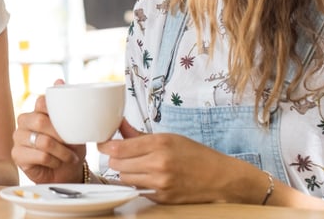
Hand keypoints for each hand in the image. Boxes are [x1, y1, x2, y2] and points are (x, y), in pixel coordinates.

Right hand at [11, 82, 84, 183]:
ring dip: (61, 151)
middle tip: (72, 144)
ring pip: (42, 141)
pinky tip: (56, 163)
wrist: (68, 171)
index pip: (41, 102)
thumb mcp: (72, 125)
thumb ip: (65, 104)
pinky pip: (39, 155)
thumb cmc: (69, 146)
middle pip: (39, 120)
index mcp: (36, 110)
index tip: (69, 124)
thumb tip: (59, 80)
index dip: (56, 113)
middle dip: (60, 135)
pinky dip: (53, 161)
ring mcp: (18, 138)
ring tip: (69, 157)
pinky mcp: (17, 155)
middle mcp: (24, 121)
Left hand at [97, 119, 263, 203]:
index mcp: (160, 143)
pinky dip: (137, 183)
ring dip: (124, 172)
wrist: (220, 178)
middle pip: (117, 164)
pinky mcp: (161, 197)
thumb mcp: (168, 137)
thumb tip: (118, 125)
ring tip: (135, 165)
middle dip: (115, 159)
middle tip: (120, 154)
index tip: (102, 143)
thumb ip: (139, 134)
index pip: (118, 148)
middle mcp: (158, 164)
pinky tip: (146, 176)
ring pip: (124, 178)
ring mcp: (160, 183)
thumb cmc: (195, 154)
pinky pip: (137, 189)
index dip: (105, 145)